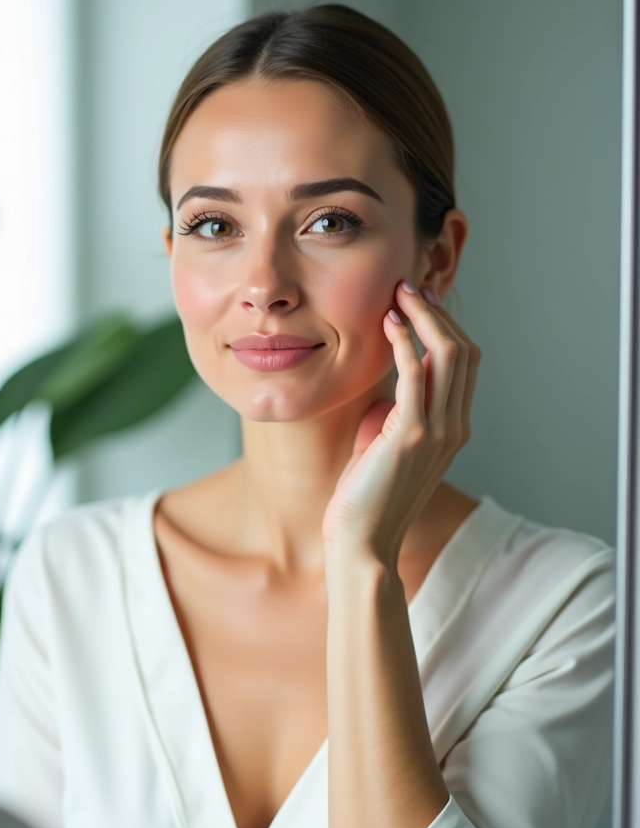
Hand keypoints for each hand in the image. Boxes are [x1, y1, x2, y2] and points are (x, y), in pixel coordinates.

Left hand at [322, 282, 479, 569]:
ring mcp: (438, 431)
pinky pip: (415, 374)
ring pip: (448, 356)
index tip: (418, 302)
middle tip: (411, 287)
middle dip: (438, 314)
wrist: (362, 540)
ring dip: (424, 318)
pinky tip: (388, 322)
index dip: (445, 327)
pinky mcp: (411, 435)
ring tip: (401, 293)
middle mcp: (455, 427)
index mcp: (453, 428)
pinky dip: (404, 342)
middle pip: (464, 352)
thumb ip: (394, 414)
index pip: (464, 364)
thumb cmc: (366, 495)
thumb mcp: (385, 445)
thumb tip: (387, 386)